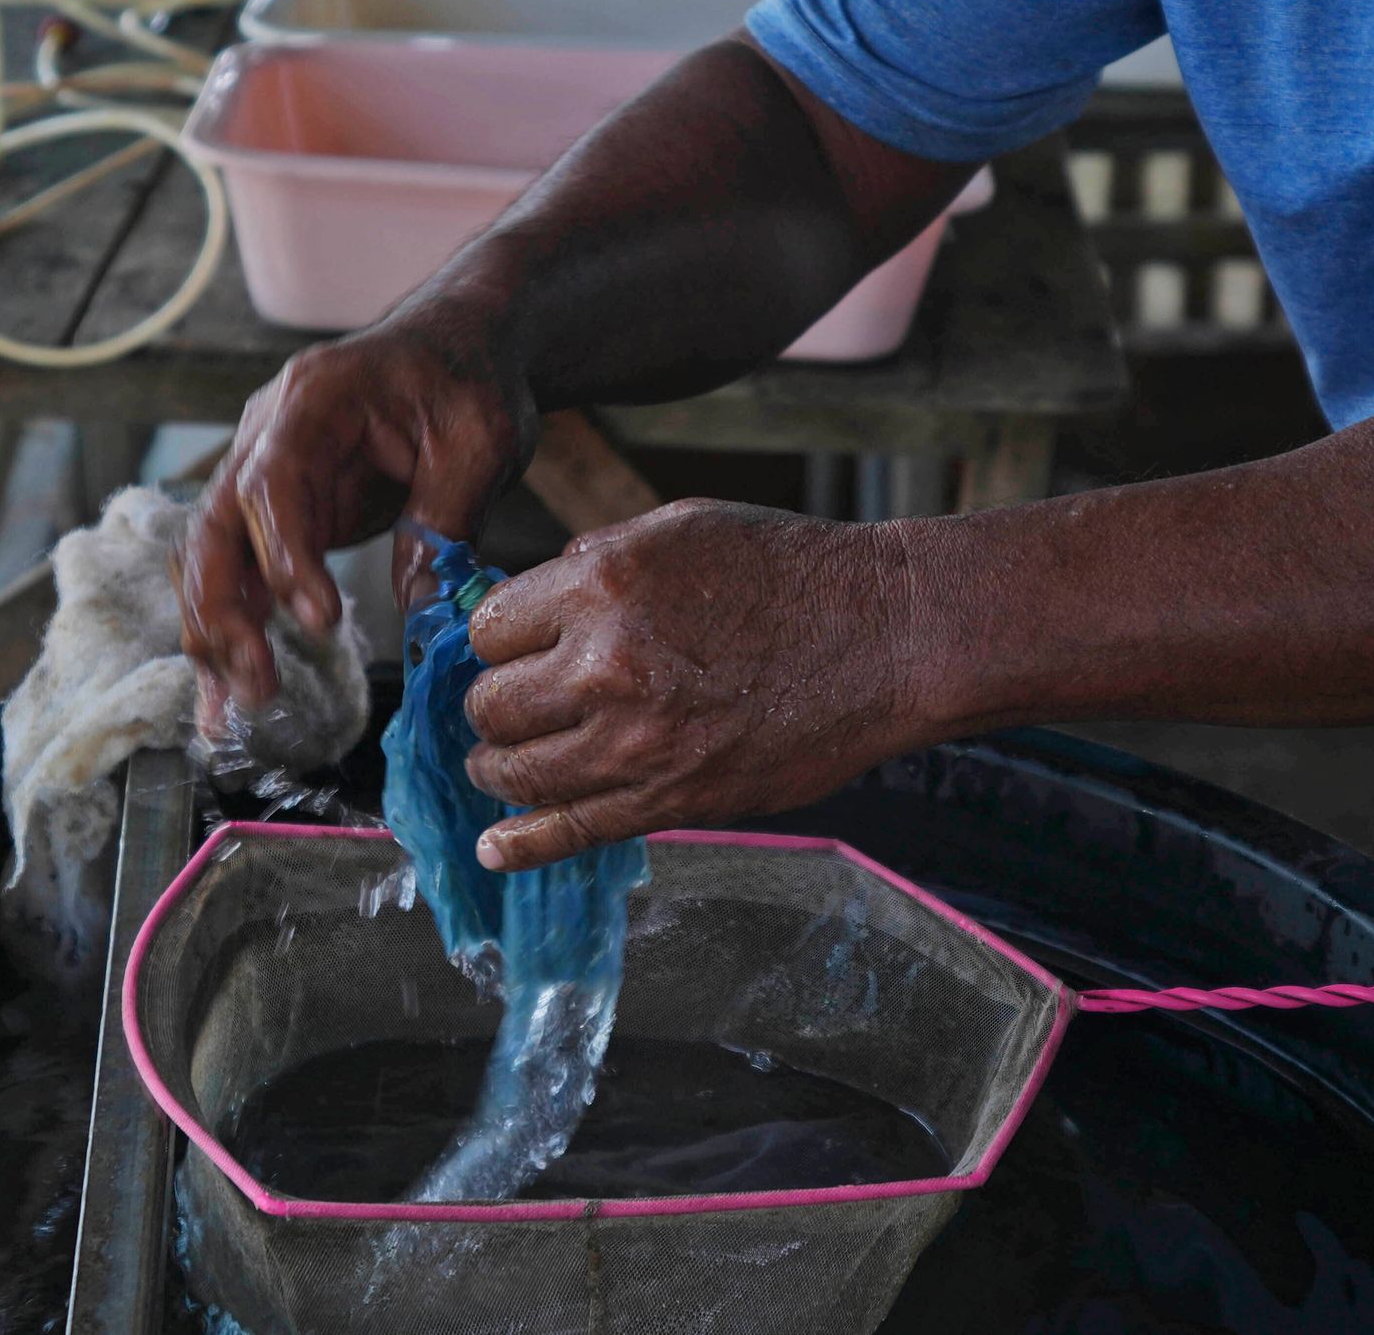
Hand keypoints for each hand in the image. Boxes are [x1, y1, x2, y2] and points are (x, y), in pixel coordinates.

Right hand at [181, 316, 532, 719]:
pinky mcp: (277, 507)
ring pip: (211, 556)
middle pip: (216, 524)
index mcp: (315, 399)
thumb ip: (445, 520)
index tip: (317, 620)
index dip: (285, 555)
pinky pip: (240, 569)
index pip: (274, 482)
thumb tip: (420, 611)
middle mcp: (268, 430)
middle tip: (258, 684)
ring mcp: (263, 467)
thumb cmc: (471, 376)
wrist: (463, 340)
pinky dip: (234, 626)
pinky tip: (233, 687)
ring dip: (216, 632)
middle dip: (227, 611)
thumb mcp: (481, 440)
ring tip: (233, 709)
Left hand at [458, 500, 935, 870]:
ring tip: (513, 759)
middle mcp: (605, 665)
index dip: (500, 640)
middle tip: (520, 702)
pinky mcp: (668, 799)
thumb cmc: (793, 571)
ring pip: (513, 770)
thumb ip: (597, 559)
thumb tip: (534, 596)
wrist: (884, 638)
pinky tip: (495, 846)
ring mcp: (634, 741)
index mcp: (603, 585)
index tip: (516, 648)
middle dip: (496, 703)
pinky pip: (567, 831)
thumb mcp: (682, 528)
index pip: (489, 629)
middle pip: (491, 704)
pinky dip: (520, 844)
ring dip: (503, 765)